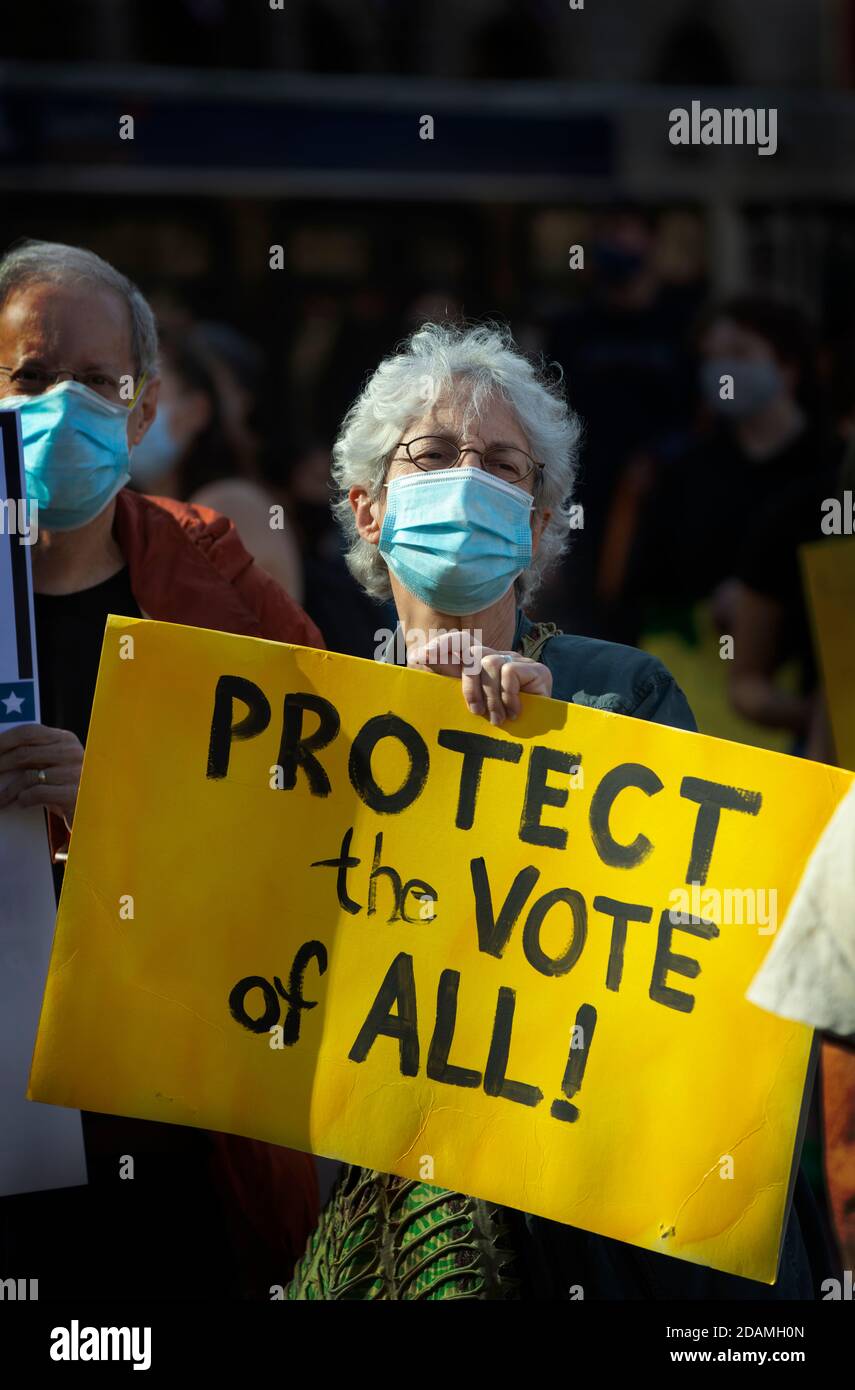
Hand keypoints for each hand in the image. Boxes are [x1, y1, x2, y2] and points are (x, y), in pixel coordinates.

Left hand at [0, 723, 83, 829]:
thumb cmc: (67, 785)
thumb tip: (1, 751)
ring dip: (8, 791)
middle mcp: (72, 752)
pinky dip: (24, 799)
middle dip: (0, 765)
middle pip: (24, 753)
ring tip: (0, 799)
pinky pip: (37, 793)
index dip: (4, 740)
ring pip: (28, 777)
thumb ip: (36, 754)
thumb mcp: (55, 764)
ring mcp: (75, 772)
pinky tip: (22, 803)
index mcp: (66, 739)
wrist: (95, 811)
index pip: (29, 731)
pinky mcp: (74, 793)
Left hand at [407, 632, 551, 724]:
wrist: (539, 736)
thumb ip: (448, 681)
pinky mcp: (537, 670)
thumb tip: (417, 659)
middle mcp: (498, 657)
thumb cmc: (500, 722)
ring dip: (491, 696)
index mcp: (480, 664)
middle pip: (473, 654)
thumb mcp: (471, 704)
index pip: (460, 642)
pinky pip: (510, 671)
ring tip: (496, 719)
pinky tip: (514, 712)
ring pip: (490, 663)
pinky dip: (508, 694)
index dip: (443, 645)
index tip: (421, 658)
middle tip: (475, 712)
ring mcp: (518, 661)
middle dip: (469, 685)